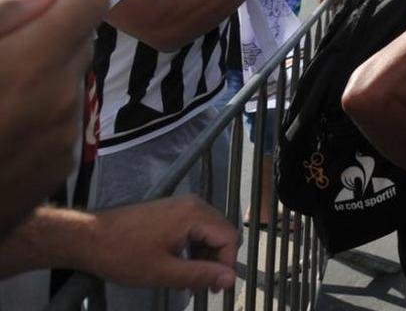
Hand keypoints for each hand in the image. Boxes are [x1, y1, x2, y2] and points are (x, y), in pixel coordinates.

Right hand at [0, 0, 106, 238]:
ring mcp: (66, 132)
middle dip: (56, 34)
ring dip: (49, 76)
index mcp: (35, 60)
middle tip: (15, 46)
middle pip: (83, 41)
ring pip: (73, 82)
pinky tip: (6, 127)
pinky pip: (66, 121)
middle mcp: (62, 94)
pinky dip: (45, 114)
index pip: (93, 2)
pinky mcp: (62, 163)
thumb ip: (2, 15)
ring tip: (4, 92)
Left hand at [88, 195, 236, 292]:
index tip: (216, 288)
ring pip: (208, 232)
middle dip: (217, 261)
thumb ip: (200, 275)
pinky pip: (194, 228)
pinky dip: (194, 248)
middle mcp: (193, 203)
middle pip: (221, 232)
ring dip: (205, 256)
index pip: (229, 237)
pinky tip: (180, 266)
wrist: (86, 237)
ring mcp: (181, 205)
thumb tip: (232, 279)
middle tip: (205, 288)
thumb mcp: (163, 271)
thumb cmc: (123, 255)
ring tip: (191, 282)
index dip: (227, 264)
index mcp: (194, 214)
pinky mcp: (170, 210)